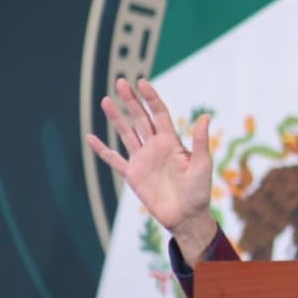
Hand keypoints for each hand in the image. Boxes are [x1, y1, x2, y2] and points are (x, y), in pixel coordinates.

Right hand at [86, 78, 216, 265]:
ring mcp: (142, 160)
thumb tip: (206, 116)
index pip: (159, 114)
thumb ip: (200, 141)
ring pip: (126, 133)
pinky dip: (102, 150)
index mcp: (172, 142)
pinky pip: (114, 159)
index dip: (151, 98)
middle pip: (140, 118)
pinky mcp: (133, 174)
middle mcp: (155, 147)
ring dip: (116, 118)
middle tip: (120, 82)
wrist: (186, 216)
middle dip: (131, 101)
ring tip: (105, 100)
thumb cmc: (199, 191)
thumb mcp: (202, 164)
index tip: (142, 82)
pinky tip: (90, 137)